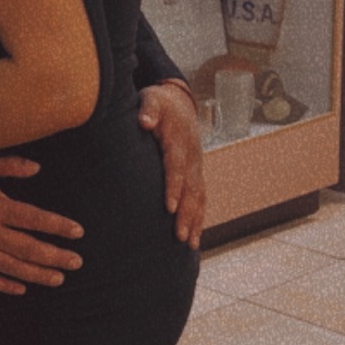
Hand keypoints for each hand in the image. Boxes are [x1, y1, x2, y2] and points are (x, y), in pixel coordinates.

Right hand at [0, 154, 82, 295]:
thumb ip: (11, 166)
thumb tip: (38, 168)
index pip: (35, 219)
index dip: (59, 226)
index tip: (77, 232)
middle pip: (29, 249)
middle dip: (56, 257)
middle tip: (77, 262)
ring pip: (12, 268)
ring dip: (37, 275)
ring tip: (58, 279)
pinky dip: (5, 285)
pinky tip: (21, 288)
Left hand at [138, 81, 205, 249]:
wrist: (179, 103)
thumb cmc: (159, 104)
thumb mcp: (152, 99)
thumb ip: (148, 109)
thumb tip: (144, 121)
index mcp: (179, 142)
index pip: (176, 167)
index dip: (174, 186)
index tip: (169, 207)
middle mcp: (192, 159)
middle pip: (190, 190)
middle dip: (186, 214)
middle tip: (179, 237)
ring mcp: (196, 169)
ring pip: (199, 198)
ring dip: (195, 222)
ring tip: (189, 245)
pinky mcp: (196, 176)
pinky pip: (201, 200)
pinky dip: (199, 220)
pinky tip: (193, 240)